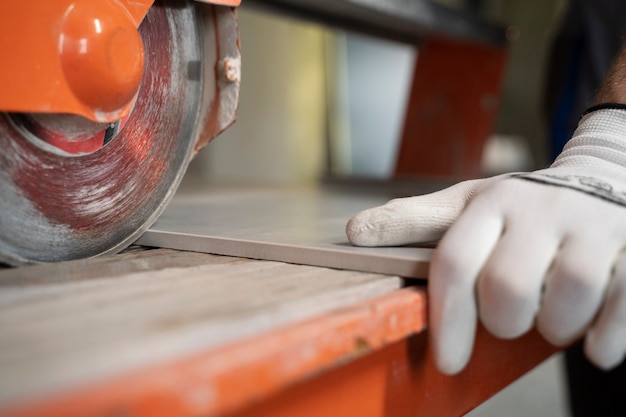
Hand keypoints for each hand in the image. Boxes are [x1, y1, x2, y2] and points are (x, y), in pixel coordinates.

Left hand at [346, 109, 625, 373]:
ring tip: (552, 319)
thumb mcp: (466, 204)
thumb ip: (413, 221)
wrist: (606, 175)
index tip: (448, 362)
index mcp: (491, 203)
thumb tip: (353, 233)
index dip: (447, 320)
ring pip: (568, 297)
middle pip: (508, 288)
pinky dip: (608, 335)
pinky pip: (624, 302)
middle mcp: (540, 210)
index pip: (455, 262)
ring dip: (555, 328)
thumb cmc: (523, 204)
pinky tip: (595, 343)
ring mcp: (592, 226)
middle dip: (504, 322)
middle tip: (510, 321)